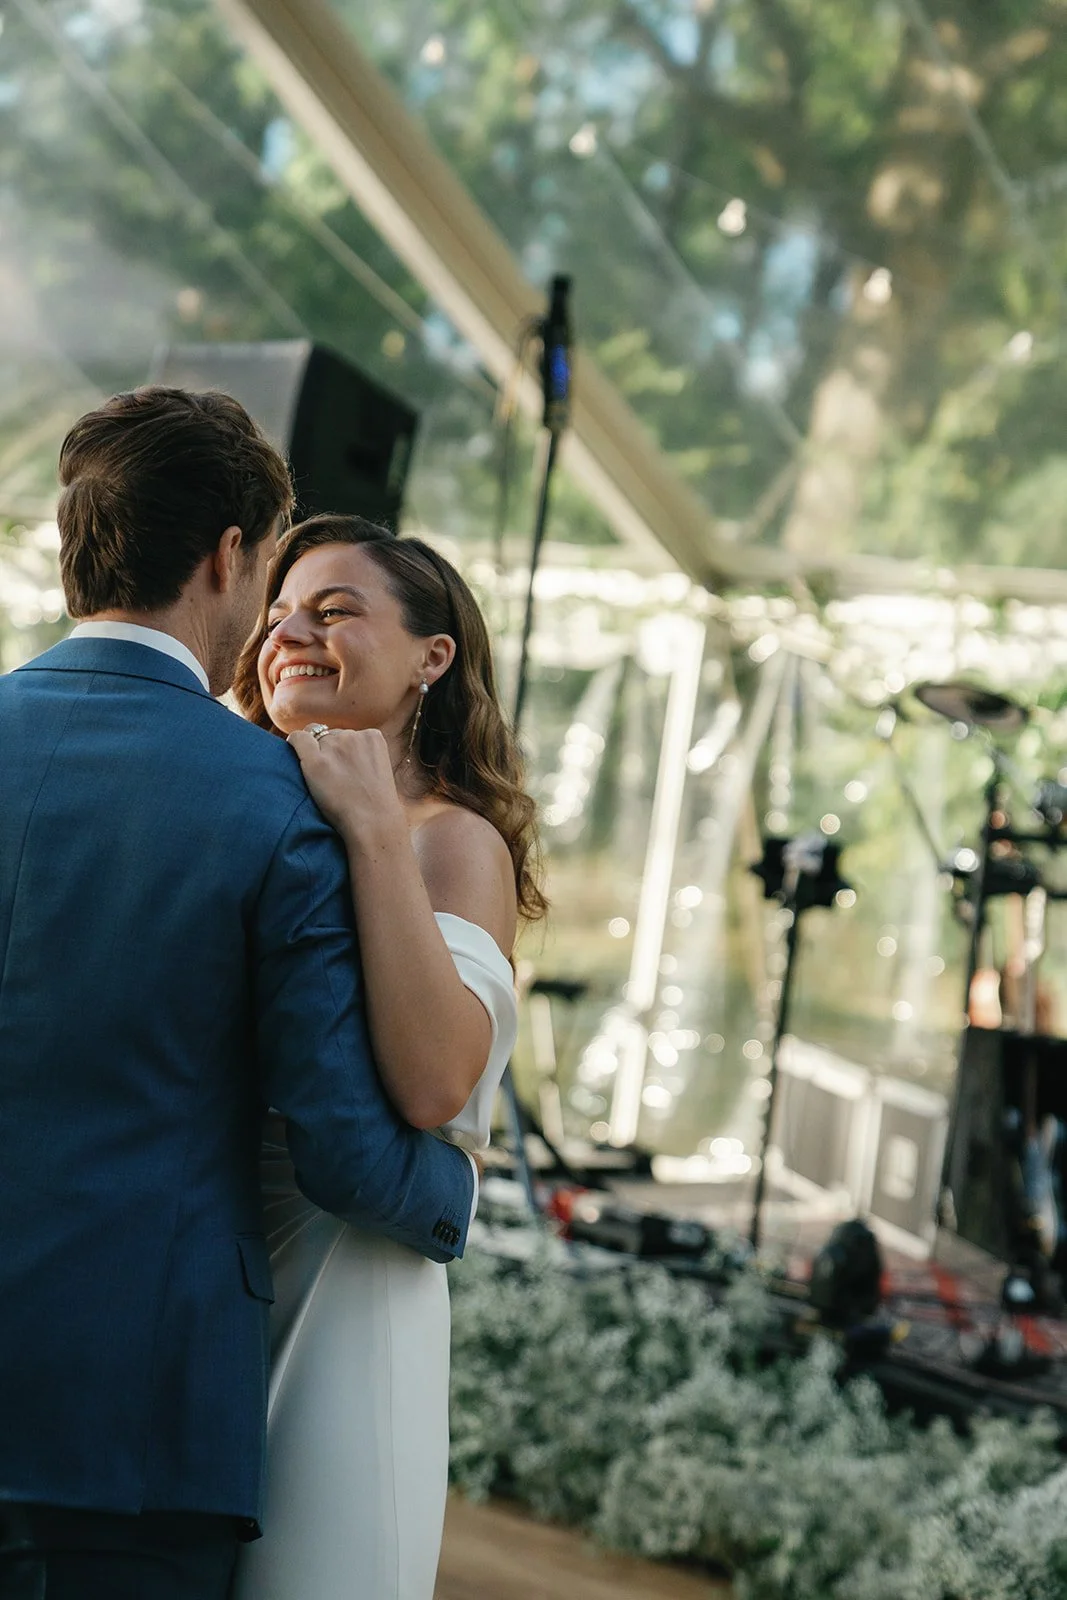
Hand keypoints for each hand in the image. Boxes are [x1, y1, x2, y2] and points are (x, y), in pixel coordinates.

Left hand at [288, 726, 406, 850]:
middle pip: (330, 735)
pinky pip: (297, 739)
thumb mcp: (378, 768)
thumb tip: (340, 750)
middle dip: (327, 750)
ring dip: (314, 753)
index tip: (338, 765)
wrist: (373, 822)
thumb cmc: (375, 803)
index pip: (347, 733)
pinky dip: (293, 744)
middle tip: (330, 776)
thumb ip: (363, 754)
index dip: (339, 749)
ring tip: (320, 778)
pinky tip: (292, 753)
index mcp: (372, 736)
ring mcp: (334, 747)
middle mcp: (352, 736)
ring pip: (314, 737)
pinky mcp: (316, 761)